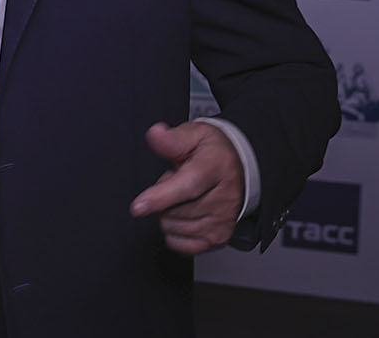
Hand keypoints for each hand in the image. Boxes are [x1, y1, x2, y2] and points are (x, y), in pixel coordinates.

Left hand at [129, 121, 243, 254]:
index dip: (160, 197)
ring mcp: (223, 220)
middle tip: (176, 181)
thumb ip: (172, 139)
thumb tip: (156, 135)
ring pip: (174, 228)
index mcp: (215, 168)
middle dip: (163, 197)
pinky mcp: (219, 238)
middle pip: (174, 211)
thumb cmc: (213, 152)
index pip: (186, 186)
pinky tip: (187, 214)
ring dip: (170, 213)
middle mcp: (223, 197)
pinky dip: (176, 231)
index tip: (138, 206)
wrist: (240, 168)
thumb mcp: (193, 135)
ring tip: (185, 196)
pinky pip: (181, 244)